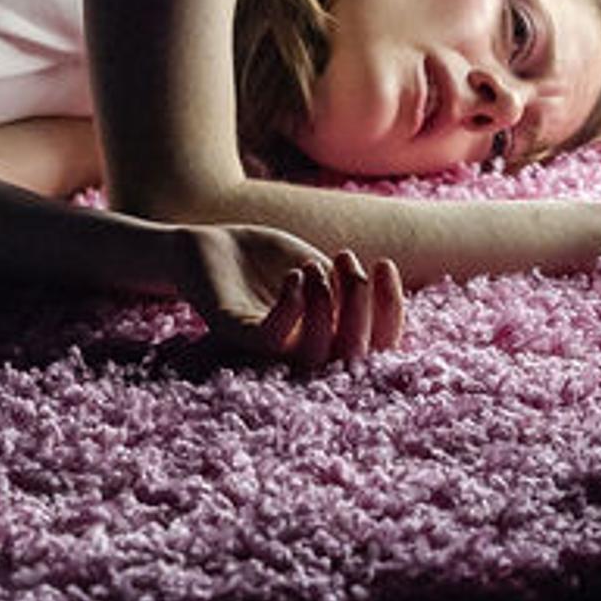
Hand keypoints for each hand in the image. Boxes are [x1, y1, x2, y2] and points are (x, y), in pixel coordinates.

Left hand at [174, 224, 407, 367]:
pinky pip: (270, 337)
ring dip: (326, 307)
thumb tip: (385, 293)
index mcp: (325, 336)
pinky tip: (294, 276)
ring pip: (312, 353)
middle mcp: (299, 349)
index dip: (390, 311)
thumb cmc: (265, 259)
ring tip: (316, 268)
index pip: (374, 343)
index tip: (384, 265)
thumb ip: (346, 287)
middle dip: (362, 308)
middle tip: (351, 265)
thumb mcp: (318, 267)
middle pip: (351, 356)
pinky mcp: (234, 331)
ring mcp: (267, 345)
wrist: (209, 244)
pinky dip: (291, 308)